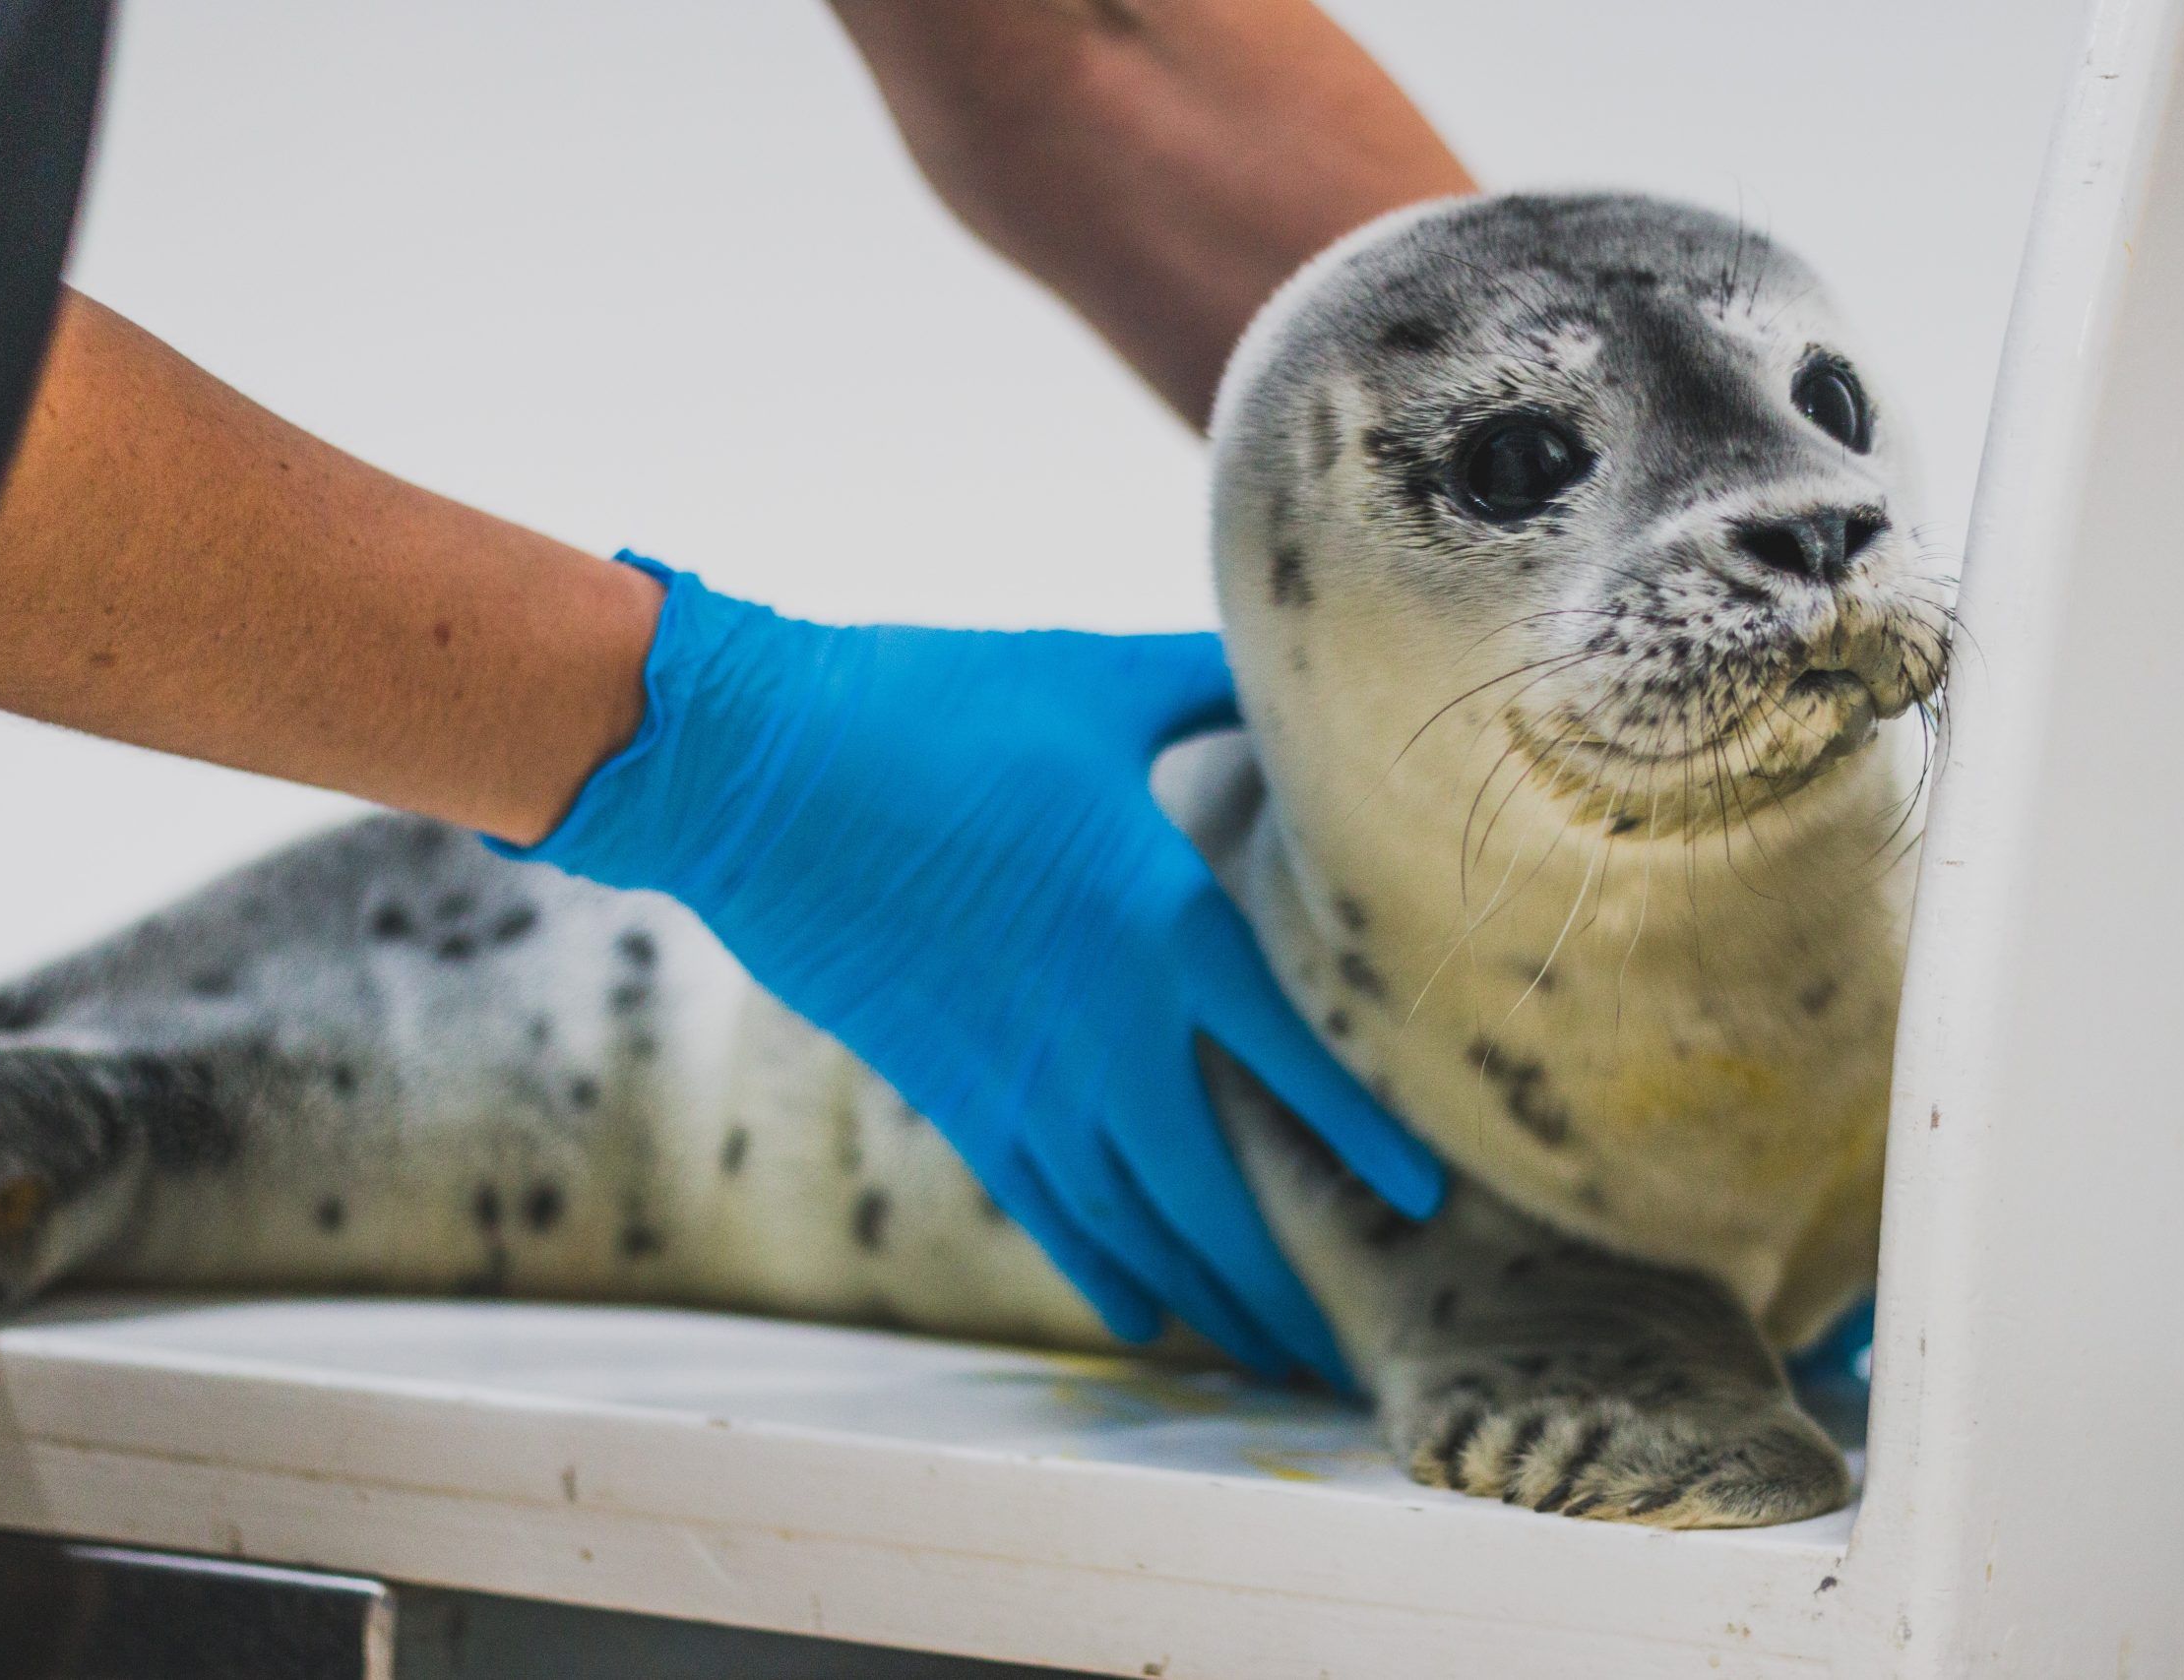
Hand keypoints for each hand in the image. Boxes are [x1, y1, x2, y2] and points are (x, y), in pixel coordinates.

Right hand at [498, 554, 1443, 1385]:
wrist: (758, 766)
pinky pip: (1046, 1210)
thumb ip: (1204, 687)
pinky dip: (1101, 1270)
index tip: (1425, 1201)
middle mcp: (1102, 1028)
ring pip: (1133, 1224)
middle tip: (1339, 1346)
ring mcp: (1020, 1076)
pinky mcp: (951, 1093)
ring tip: (1267, 1351)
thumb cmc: (932, 703)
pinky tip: (1141, 1317)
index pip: (1292, 1057)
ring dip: (1204, 1294)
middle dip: (1281, 1279)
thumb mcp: (1092, 679)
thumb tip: (1284, 676)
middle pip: (1214, 1192)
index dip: (1362, 1137)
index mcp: (1158, 921)